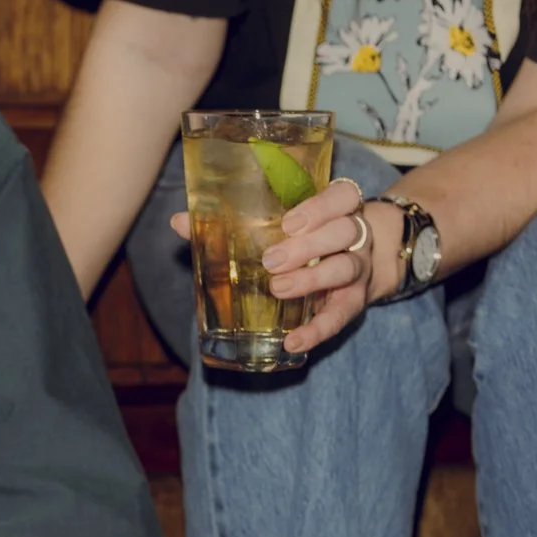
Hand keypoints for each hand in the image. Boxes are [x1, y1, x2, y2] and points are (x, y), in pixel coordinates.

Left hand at [172, 180, 403, 356]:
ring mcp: (357, 268)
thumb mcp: (278, 227)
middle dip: (308, 245)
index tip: (289, 222)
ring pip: (345, 267)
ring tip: (277, 288)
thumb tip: (179, 221)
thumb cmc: (300, 241)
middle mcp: (353, 236)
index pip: (343, 195)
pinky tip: (293, 341)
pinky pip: (339, 317)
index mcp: (336, 209)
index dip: (321, 207)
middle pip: (344, 230)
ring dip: (311, 278)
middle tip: (270, 260)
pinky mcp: (352, 303)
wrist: (350, 270)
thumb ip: (231, 223)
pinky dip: (316, 331)